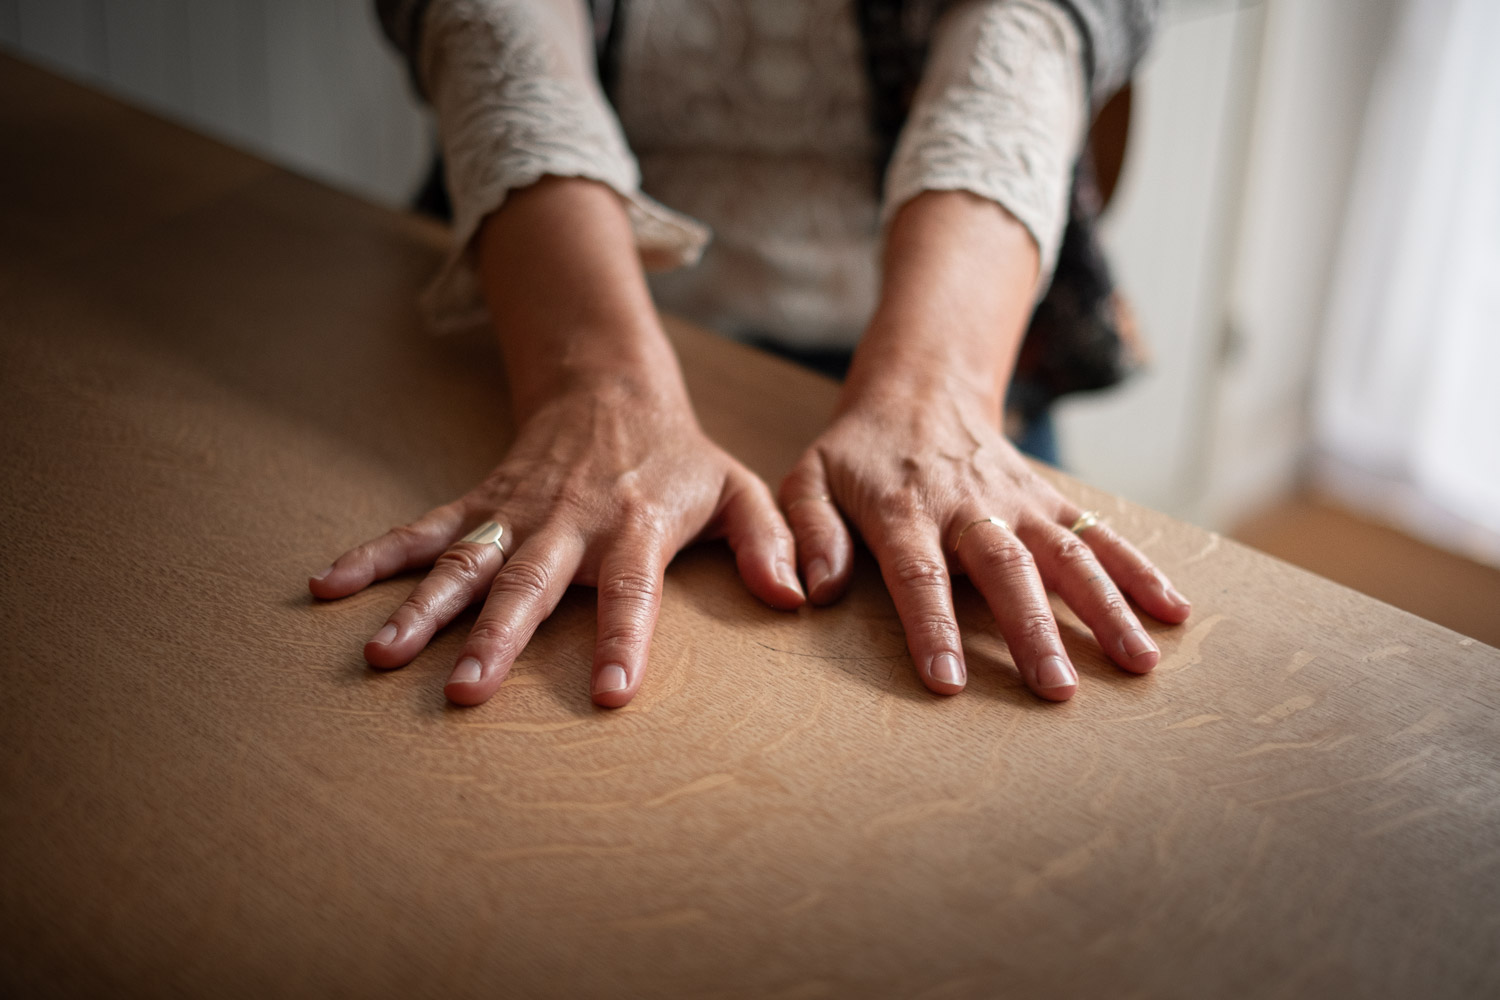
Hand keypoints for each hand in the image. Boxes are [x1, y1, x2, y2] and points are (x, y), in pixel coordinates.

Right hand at [309, 378, 803, 706]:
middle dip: (498, 638)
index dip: (622, 637)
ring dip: (424, 608)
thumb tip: (794, 597)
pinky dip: (375, 556)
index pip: (632, 589)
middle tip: (466, 692)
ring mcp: (516, 512)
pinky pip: (422, 529)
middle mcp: (569, 522)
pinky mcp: (480, 502)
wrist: (610, 389)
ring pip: (465, 562)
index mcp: (636, 525)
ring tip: (384, 656)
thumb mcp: (740, 489)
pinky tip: (328, 586)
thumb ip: (770, 540)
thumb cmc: (680, 458)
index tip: (608, 693)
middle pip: (531, 583)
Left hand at [779, 384, 1190, 699]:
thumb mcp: (808, 479)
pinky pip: (1098, 533)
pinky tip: (1173, 611)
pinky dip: (1138, 569)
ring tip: (1140, 661)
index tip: (948, 681)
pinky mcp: (1049, 499)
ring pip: (1066, 552)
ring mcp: (1017, 500)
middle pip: (1006, 569)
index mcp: (902, 509)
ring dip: (1106, 607)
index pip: (918, 573)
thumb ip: (808, 532)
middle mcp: (968, 505)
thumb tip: (813, 592)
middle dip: (1034, 629)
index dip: (932, 626)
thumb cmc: (856, 454)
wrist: (919, 390)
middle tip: (1058, 690)